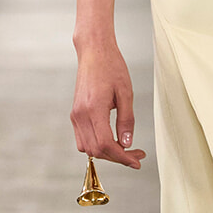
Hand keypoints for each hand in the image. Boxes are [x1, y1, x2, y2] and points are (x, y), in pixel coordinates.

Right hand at [70, 40, 146, 169]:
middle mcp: (80, 115)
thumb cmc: (111, 67)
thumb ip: (126, 120)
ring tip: (125, 148)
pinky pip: (82, 138)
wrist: (93, 51)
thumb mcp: (126, 93)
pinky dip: (97, 144)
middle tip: (137, 155)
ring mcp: (75, 115)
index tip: (137, 161)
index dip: (122, 157)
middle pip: (96, 150)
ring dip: (106, 153)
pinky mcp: (75, 113)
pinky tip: (112, 140)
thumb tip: (127, 143)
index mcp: (93, 109)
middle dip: (117, 157)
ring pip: (87, 148)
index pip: (105, 145)